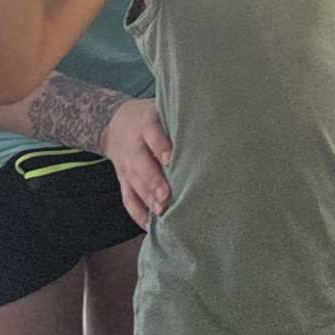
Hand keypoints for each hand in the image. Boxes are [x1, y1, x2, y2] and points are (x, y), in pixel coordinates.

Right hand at [104, 98, 173, 226]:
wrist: (117, 124)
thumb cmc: (154, 119)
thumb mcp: (164, 109)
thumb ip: (184, 117)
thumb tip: (218, 123)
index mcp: (147, 123)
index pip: (152, 133)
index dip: (159, 145)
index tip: (170, 157)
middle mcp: (134, 145)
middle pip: (140, 163)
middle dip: (152, 180)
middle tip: (165, 195)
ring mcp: (126, 165)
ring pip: (134, 183)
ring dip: (147, 199)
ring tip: (162, 212)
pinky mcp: (123, 181)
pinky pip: (128, 199)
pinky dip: (138, 214)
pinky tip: (151, 226)